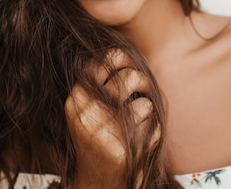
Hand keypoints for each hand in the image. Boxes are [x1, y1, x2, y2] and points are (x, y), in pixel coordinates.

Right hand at [64, 50, 158, 188]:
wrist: (95, 183)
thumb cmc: (97, 139)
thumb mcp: (89, 108)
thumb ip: (102, 83)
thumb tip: (124, 54)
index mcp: (78, 98)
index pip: (102, 62)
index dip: (121, 57)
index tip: (127, 63)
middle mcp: (88, 112)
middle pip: (130, 77)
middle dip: (142, 81)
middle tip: (141, 88)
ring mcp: (106, 130)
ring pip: (144, 103)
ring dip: (145, 112)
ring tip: (135, 123)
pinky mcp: (123, 149)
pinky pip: (152, 127)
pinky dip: (151, 133)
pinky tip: (137, 142)